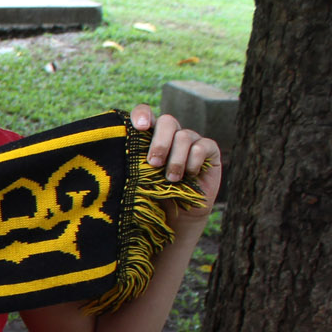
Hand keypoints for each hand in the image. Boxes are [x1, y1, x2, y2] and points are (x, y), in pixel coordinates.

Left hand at [130, 104, 221, 222]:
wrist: (175, 217)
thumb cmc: (152, 196)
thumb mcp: (137, 179)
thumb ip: (132, 162)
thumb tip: (121, 154)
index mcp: (149, 136)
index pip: (145, 113)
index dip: (142, 114)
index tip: (139, 127)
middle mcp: (171, 134)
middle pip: (167, 121)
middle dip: (160, 143)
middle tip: (153, 163)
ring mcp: (191, 140)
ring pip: (184, 136)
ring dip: (176, 160)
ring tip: (171, 179)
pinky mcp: (210, 150)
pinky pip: (202, 146)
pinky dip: (193, 162)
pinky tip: (190, 175)